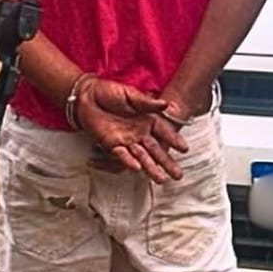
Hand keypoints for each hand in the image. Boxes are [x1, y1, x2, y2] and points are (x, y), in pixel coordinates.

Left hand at [74, 79, 188, 183]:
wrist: (87, 96)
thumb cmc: (109, 92)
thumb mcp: (130, 94)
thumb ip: (147, 102)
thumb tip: (166, 104)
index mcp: (146, 119)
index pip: (163, 131)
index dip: (173, 140)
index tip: (184, 149)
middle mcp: (139, 132)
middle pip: (156, 149)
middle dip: (167, 162)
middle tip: (178, 174)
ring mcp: (126, 140)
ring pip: (142, 156)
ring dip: (151, 168)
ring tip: (161, 179)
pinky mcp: (112, 144)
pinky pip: (122, 155)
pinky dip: (129, 161)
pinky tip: (137, 168)